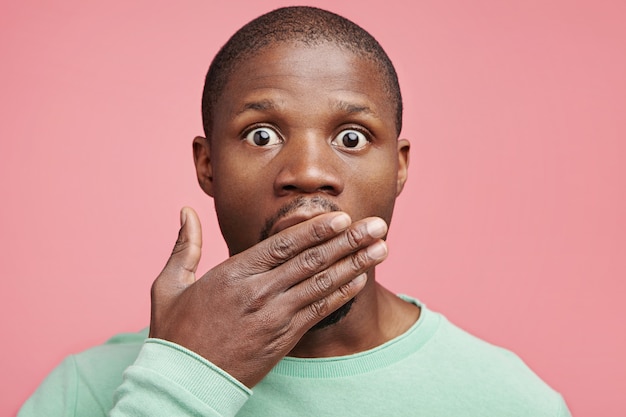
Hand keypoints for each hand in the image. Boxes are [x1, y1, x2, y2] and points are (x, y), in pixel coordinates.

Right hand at [149, 207, 387, 387]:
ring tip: (381, 248)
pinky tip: (360, 279)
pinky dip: (341, 293)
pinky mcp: (283, 339)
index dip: (317, 229)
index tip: (343, 216)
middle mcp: (259, 292)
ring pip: (322, 283)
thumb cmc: (176, 333)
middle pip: (312, 260)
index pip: (284, 244)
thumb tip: (185, 211)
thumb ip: (184, 246)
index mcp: (234, 274)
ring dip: (355, 263)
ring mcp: (274, 317)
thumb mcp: (170, 285)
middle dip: (349, 240)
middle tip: (377, 225)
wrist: (184, 382)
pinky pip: (319, 311)